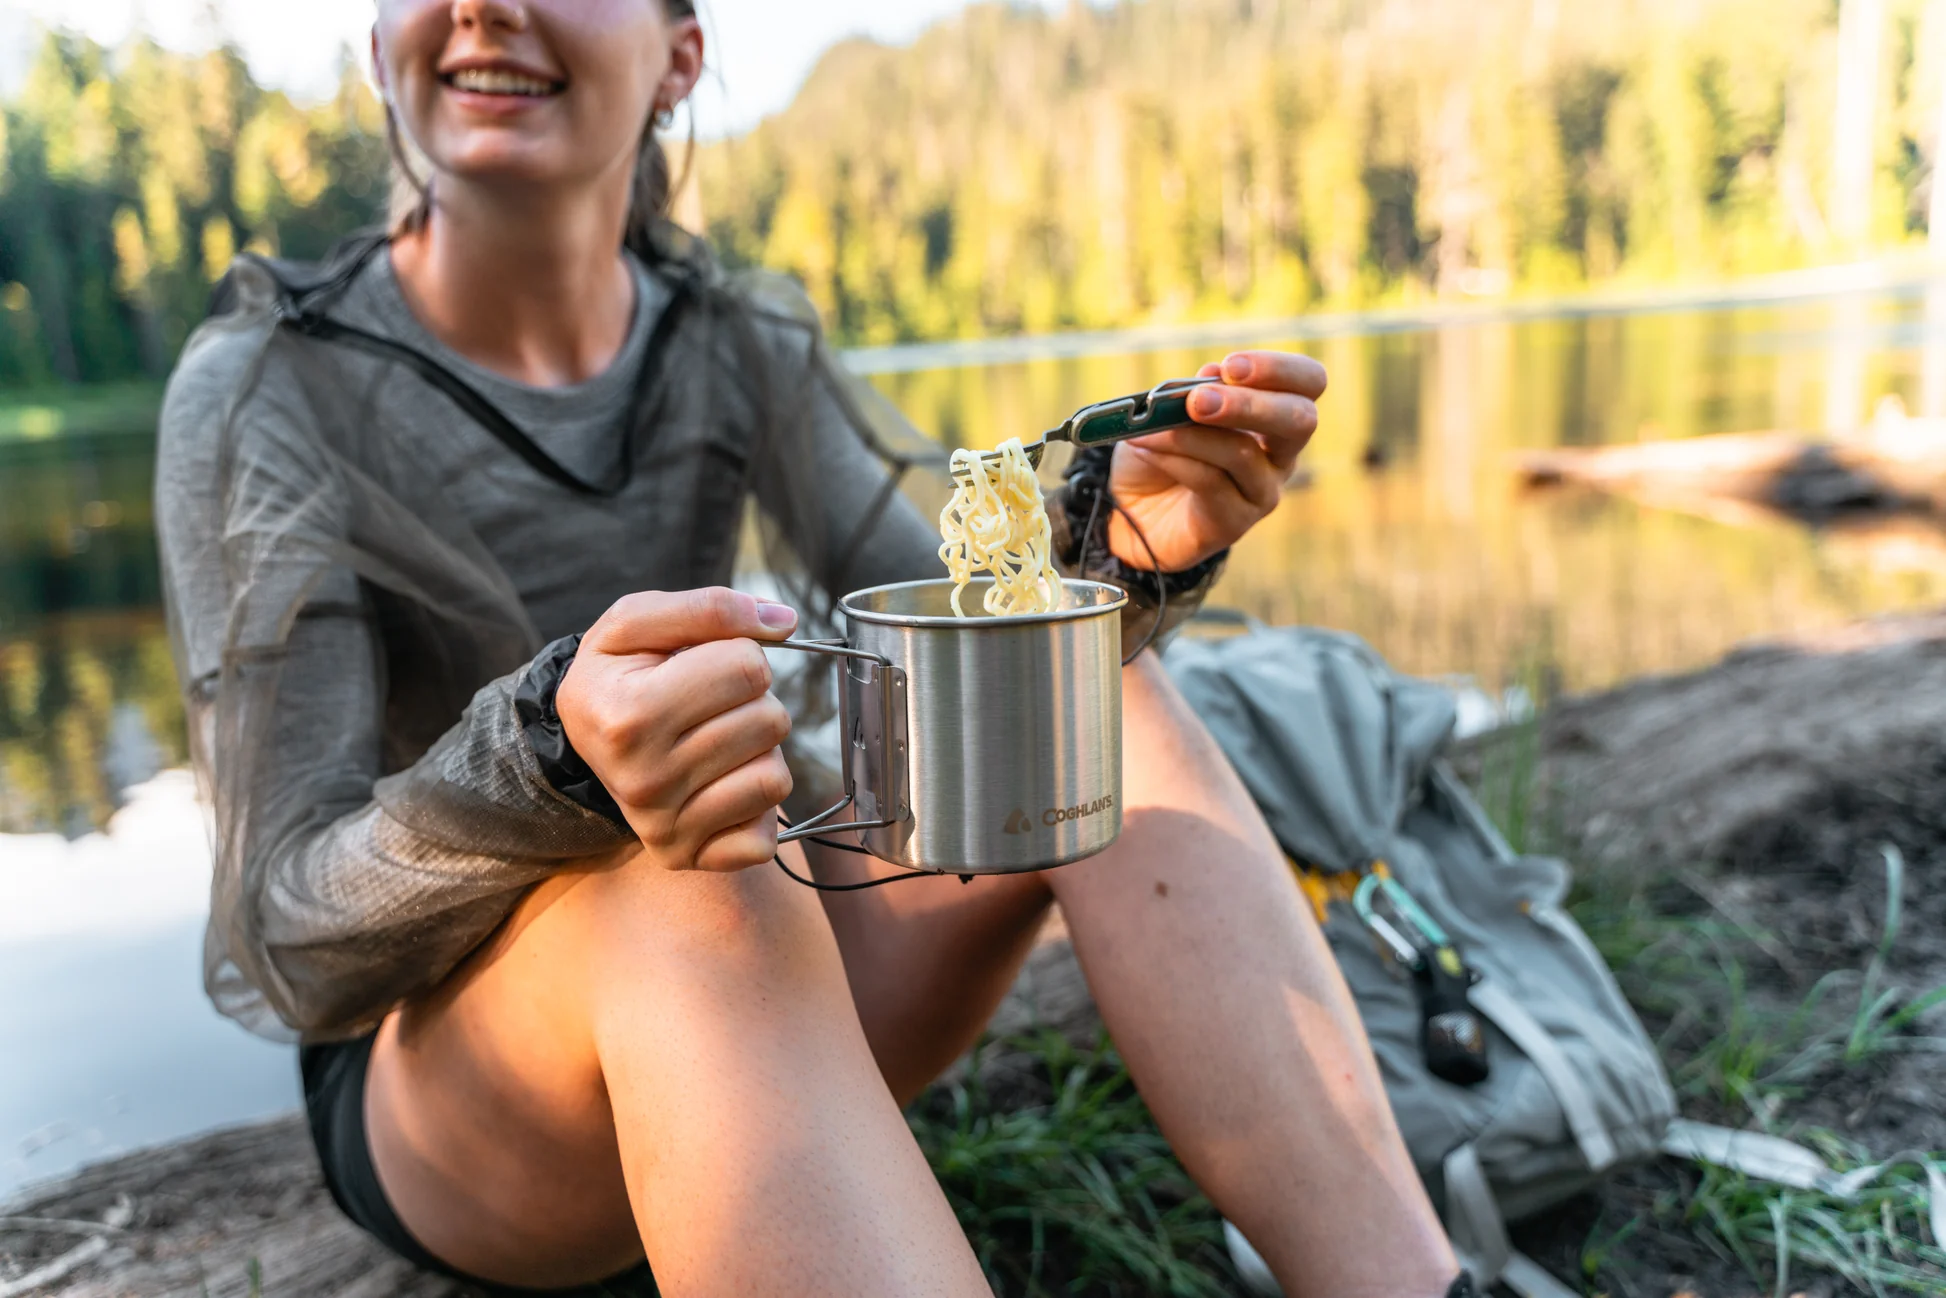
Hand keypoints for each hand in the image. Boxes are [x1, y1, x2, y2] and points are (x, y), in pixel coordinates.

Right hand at [556, 587, 798, 871]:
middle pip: (771, 720)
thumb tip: (784, 621)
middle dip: (752, 702)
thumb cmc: (620, 674)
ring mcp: (663, 827)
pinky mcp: (685, 858)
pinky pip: (765, 836)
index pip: (748, 667)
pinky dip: (751, 806)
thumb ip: (711, 608)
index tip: (704, 666)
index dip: (738, 655)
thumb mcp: (637, 622)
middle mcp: (644, 780)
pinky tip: (717, 785)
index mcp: (629, 714)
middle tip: (709, 706)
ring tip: (714, 742)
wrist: (584, 738)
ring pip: (776, 777)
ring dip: (757, 752)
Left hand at [1106, 351, 1325, 571]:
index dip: (1280, 369)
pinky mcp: (1236, 522)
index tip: (1232, 366)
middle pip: (1300, 420)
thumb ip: (1196, 392)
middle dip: (1249, 404)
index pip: (1309, 383)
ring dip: (1191, 434)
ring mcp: (1262, 490)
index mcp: (1275, 413)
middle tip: (1198, 401)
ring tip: (1152, 428)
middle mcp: (1281, 453)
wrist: (1131, 507)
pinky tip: (1148, 448)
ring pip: (1243, 453)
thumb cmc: (1161, 448)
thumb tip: (1213, 373)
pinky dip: (1174, 460)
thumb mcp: (1172, 409)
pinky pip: (1210, 483)